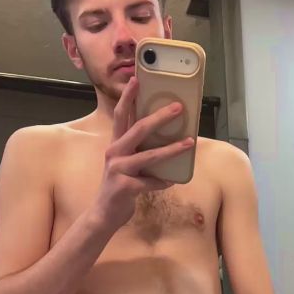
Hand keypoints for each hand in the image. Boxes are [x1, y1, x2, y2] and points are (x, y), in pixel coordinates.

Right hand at [94, 77, 192, 231]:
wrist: (104, 213)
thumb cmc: (120, 186)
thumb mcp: (126, 163)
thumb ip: (139, 150)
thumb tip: (165, 138)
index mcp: (116, 144)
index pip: (120, 115)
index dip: (128, 97)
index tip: (137, 79)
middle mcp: (114, 153)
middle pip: (138, 128)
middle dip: (159, 117)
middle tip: (178, 107)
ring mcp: (118, 170)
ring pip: (149, 155)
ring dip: (171, 149)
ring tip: (189, 142)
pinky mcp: (125, 187)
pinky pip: (151, 182)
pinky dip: (163, 181)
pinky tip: (171, 181)